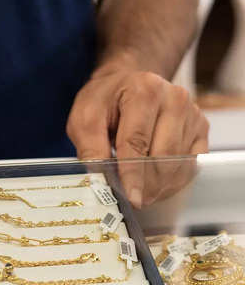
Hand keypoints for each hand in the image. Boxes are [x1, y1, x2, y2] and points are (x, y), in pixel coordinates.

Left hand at [66, 66, 208, 207]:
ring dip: (159, 186)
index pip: (137, 142)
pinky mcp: (200, 127)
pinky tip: (155, 185)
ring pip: (179, 164)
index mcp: (143, 91)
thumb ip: (90, 148)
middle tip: (132, 200)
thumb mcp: (85, 119)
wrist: (125, 83)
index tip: (132, 198)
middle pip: (163, 156)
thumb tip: (100, 182)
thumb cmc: (104, 101)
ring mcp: (192, 113)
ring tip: (140, 192)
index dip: (133, 174)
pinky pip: (192, 164)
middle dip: (147, 184)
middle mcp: (174, 98)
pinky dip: (173, 180)